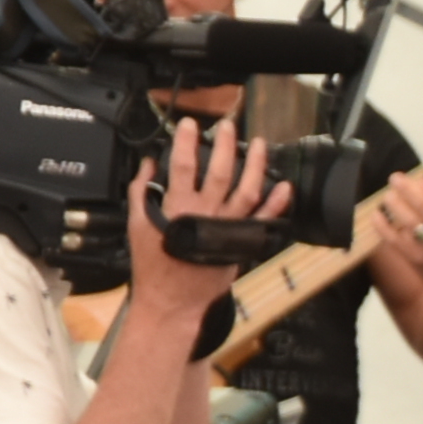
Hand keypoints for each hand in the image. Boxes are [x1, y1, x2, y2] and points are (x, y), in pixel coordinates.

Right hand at [131, 118, 284, 312]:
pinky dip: (276, 203)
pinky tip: (284, 186)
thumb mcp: (137, 225)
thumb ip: (141, 191)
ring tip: (259, 144)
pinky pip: (263, 219)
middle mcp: (206, 215)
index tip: (191, 125)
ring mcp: (227, 228)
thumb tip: (148, 165)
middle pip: (221, 173)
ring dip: (256, 166)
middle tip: (229, 126)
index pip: (184, 167)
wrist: (173, 298)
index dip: (188, 142)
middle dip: (226, 146)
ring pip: (248, 191)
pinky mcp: (241, 241)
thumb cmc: (154, 265)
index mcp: (177, 208)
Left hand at [369, 168, 422, 308]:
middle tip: (395, 179)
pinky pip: (392, 237)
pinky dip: (381, 224)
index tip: (419, 181)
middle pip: (422, 204)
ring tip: (388, 196)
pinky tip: (377, 214)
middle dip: (405, 187)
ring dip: (393, 203)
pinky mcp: (414, 258)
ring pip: (406, 219)